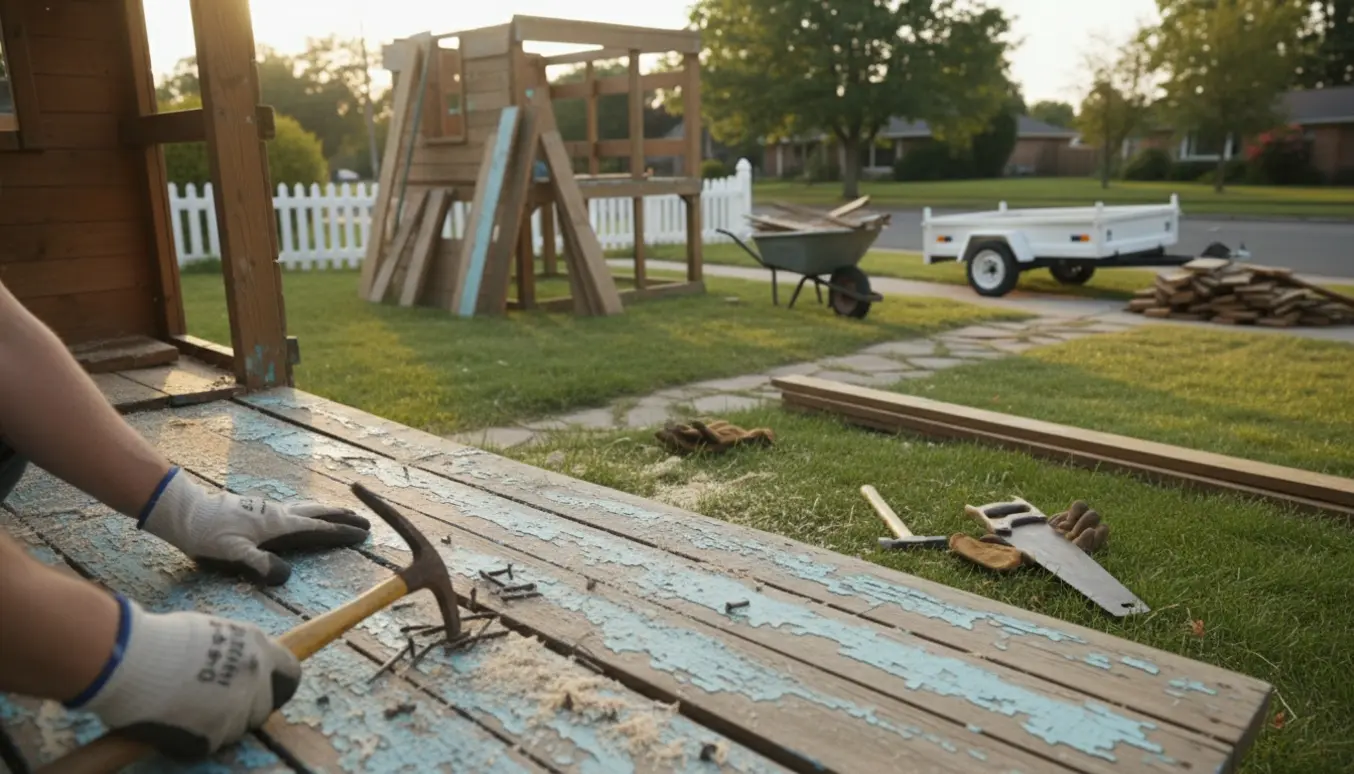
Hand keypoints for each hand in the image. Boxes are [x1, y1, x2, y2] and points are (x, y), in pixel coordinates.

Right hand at [72, 594, 299, 759]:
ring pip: (235, 730)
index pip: (290, 674)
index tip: (262, 691)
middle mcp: (255, 679)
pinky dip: (190, 741)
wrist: (127, 658)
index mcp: (258, 648)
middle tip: (210, 706)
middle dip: (243, 712)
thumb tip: (236, 667)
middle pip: (264, 709)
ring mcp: (236, 709)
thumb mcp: (210, 632)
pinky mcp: (212, 736)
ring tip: (182, 711)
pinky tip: (169, 724)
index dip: (275, 686)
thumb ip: (233, 653)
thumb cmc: (159, 639)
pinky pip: (207, 746)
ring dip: (215, 727)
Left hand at [141, 467, 370, 584]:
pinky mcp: (259, 508)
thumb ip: (259, 563)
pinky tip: (306, 513)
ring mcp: (269, 509)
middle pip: (319, 514)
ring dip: (329, 512)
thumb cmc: (207, 536)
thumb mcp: (231, 554)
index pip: (318, 530)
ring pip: (307, 508)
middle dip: (343, 519)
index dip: (342, 533)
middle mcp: (279, 514)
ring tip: (344, 513)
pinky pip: (296, 508)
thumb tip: (286, 574)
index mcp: (278, 526)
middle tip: (366, 522)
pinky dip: (311, 510)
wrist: (185, 513)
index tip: (364, 534)